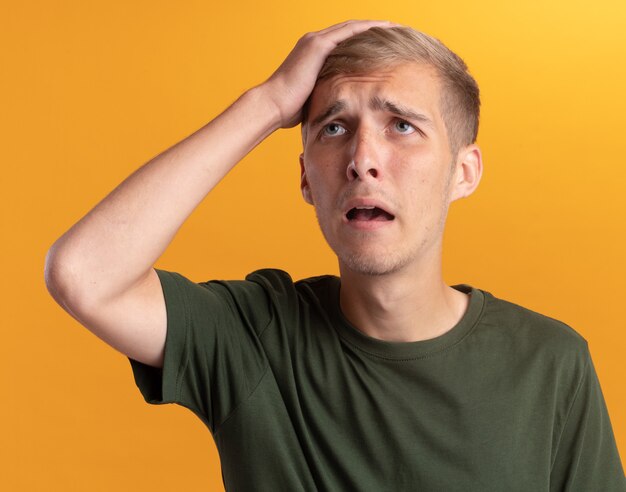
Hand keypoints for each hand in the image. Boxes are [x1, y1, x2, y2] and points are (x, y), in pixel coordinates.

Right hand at [260, 20, 398, 128]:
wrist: (273, 105)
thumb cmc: (289, 109)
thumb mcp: (314, 96)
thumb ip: (327, 92)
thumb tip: (340, 104)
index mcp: (313, 53)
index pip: (345, 41)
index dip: (365, 40)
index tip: (384, 44)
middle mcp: (314, 42)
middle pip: (351, 30)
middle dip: (374, 29)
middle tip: (396, 31)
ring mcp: (315, 41)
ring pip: (352, 27)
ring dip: (375, 26)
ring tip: (396, 28)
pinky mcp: (318, 45)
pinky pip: (348, 32)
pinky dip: (367, 29)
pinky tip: (384, 30)